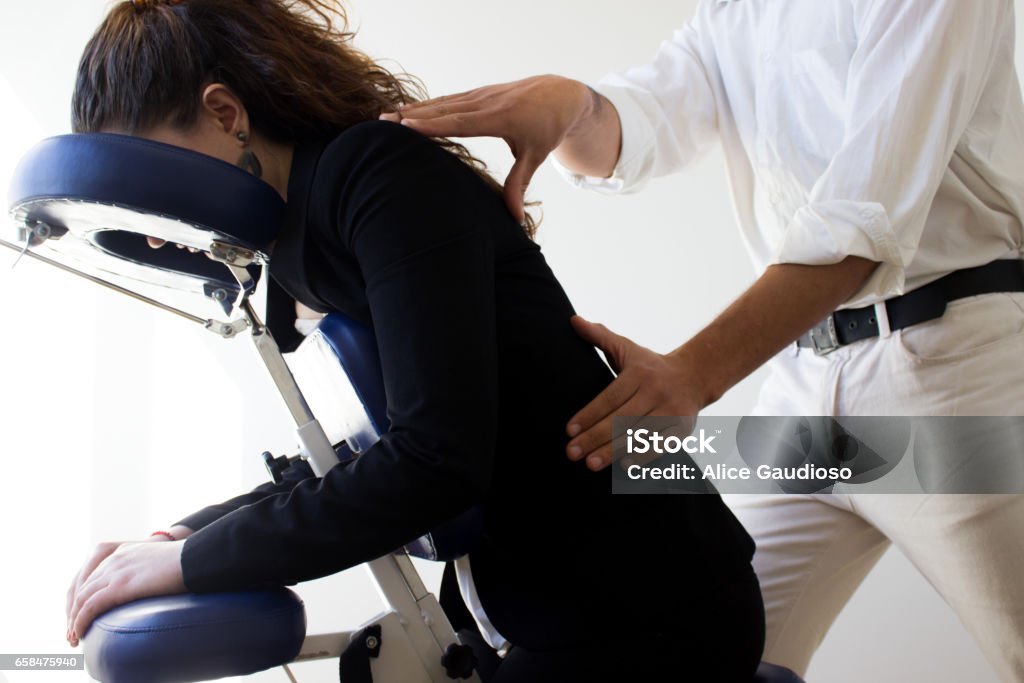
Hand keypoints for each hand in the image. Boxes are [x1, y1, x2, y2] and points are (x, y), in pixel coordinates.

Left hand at [66, 539, 185, 646]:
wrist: (196, 557)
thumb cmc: (187, 562)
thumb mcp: (158, 563)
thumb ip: (145, 572)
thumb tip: (148, 588)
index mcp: (122, 552)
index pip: (89, 576)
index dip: (80, 598)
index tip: (80, 615)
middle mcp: (114, 559)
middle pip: (81, 587)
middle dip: (73, 611)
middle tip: (72, 631)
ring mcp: (115, 571)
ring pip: (81, 599)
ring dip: (73, 620)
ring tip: (73, 638)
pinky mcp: (119, 585)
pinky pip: (90, 606)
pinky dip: (80, 621)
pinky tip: (79, 633)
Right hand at [380, 75, 594, 221]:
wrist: (560, 94)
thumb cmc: (548, 127)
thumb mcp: (536, 156)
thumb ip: (519, 184)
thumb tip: (514, 218)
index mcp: (500, 117)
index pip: (460, 122)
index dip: (433, 125)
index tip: (407, 126)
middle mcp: (486, 103)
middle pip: (444, 110)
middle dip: (413, 116)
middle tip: (383, 122)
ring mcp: (481, 95)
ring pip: (442, 103)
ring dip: (414, 109)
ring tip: (386, 116)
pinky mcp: (479, 94)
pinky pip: (449, 99)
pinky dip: (427, 105)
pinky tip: (408, 110)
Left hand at [566, 316, 707, 470]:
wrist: (695, 376)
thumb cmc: (650, 365)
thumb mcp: (626, 348)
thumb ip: (599, 336)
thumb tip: (573, 321)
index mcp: (639, 373)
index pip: (610, 396)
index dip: (589, 414)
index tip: (568, 430)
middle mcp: (656, 391)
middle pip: (622, 418)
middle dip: (595, 437)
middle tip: (572, 453)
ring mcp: (671, 411)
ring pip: (639, 434)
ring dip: (614, 451)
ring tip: (591, 464)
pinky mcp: (683, 428)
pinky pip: (662, 445)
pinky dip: (643, 456)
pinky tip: (623, 466)